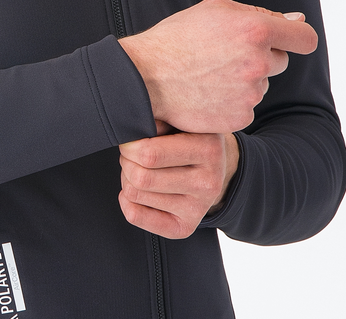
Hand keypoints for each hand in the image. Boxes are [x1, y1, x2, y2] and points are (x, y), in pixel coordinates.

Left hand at [118, 130, 239, 238]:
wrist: (218, 167)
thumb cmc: (191, 136)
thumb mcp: (182, 119)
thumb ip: (158, 118)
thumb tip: (128, 123)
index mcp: (208, 148)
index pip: (151, 154)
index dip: (129, 145)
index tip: (129, 138)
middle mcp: (208, 182)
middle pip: (141, 177)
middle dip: (126, 162)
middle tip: (131, 153)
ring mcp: (198, 208)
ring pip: (135, 194)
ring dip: (127, 178)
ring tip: (139, 167)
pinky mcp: (185, 227)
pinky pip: (136, 216)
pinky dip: (127, 201)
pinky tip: (138, 189)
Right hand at [119, 0, 316, 132]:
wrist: (145, 78)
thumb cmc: (179, 37)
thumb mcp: (217, 10)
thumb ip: (262, 13)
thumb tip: (298, 19)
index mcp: (256, 30)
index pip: (305, 38)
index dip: (297, 37)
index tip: (289, 38)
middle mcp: (258, 63)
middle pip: (280, 60)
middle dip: (262, 56)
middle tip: (226, 54)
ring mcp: (250, 94)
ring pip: (262, 84)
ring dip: (246, 79)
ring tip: (211, 73)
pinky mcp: (240, 118)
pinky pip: (248, 106)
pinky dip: (234, 101)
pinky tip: (209, 91)